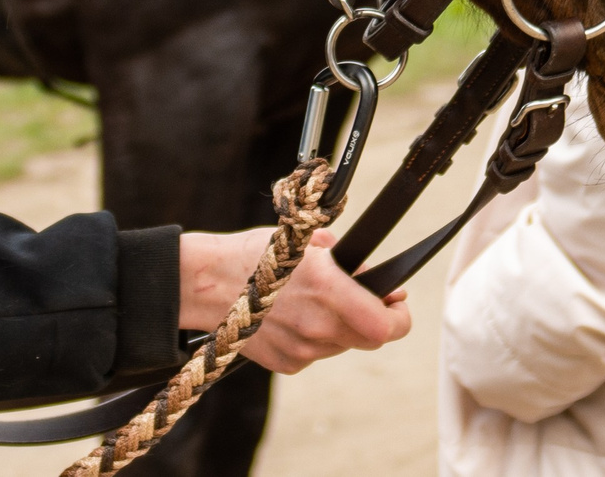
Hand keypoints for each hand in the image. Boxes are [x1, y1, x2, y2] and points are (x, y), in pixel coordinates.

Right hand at [175, 227, 409, 374]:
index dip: (399, 315)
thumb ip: (341, 259)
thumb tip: (366, 271)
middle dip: (372, 318)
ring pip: (342, 345)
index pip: (387, 324)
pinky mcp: (286, 363)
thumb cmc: (251, 255)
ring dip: (341, 326)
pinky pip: (315, 353)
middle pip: (370, 338)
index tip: (396, 300)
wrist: (204, 283)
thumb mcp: (302, 242)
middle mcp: (319, 326)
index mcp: (328, 291)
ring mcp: (302, 350)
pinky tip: (292, 315)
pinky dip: (314, 337)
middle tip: (364, 298)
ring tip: (313, 301)